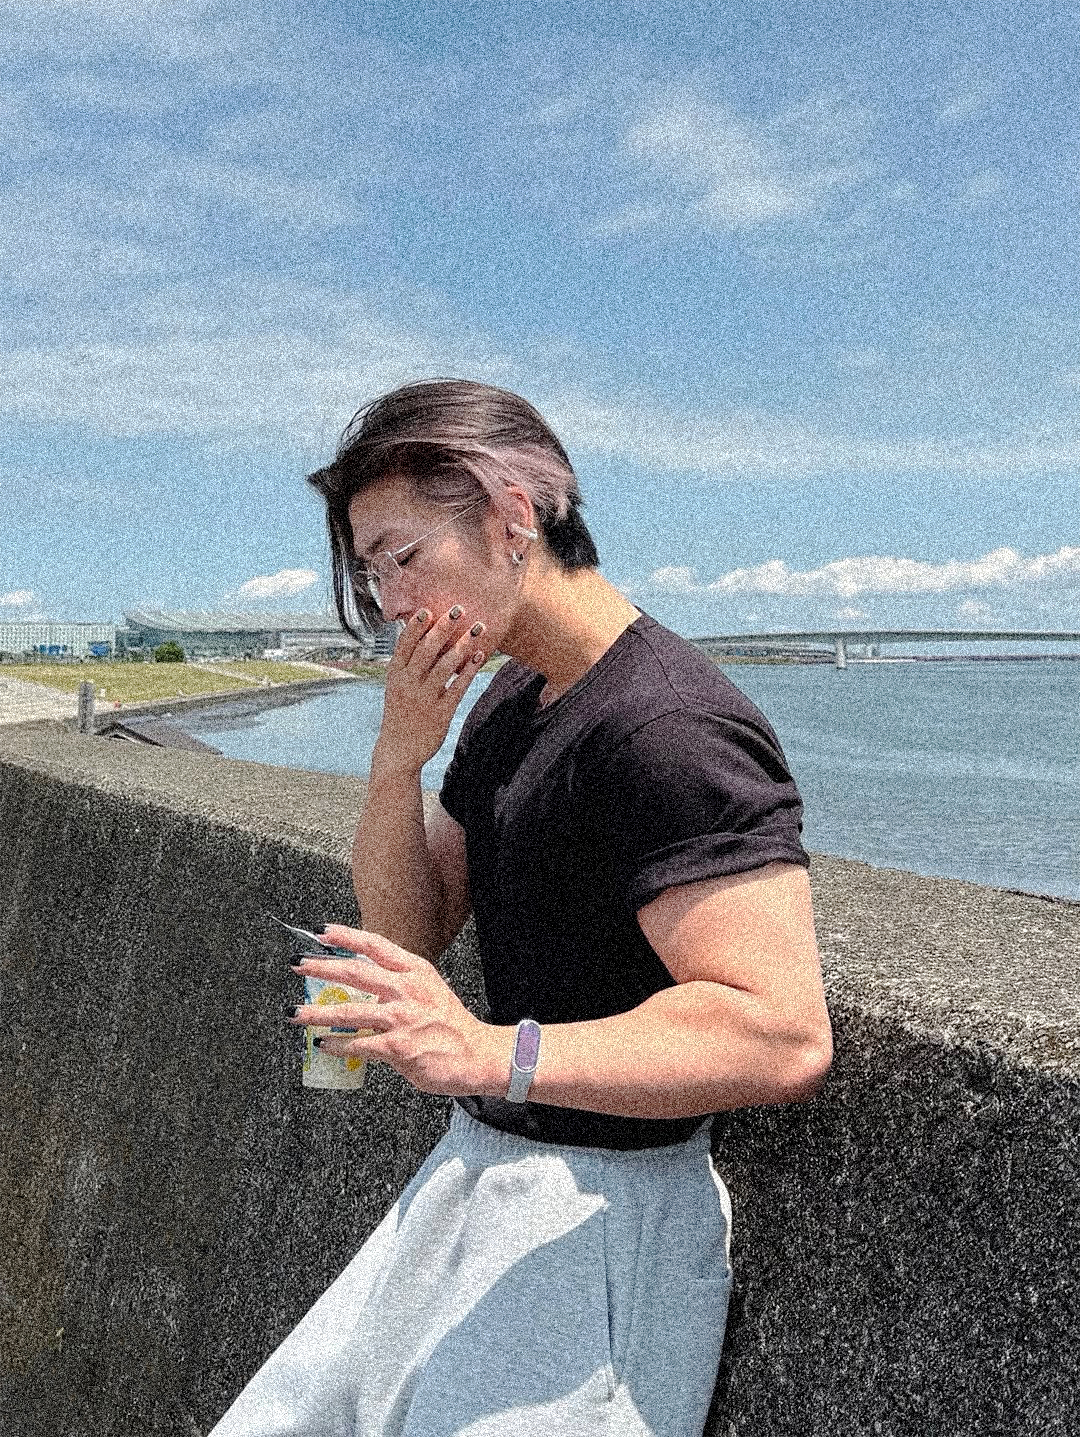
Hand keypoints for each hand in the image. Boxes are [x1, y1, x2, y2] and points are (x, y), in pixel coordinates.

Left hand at [287, 925, 506, 1096]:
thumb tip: (362, 986)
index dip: (346, 936)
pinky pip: (358, 1045)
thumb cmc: (450, 1024)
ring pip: (349, 1011)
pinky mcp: (398, 1048)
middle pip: (355, 971)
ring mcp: (401, 1018)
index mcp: (415, 970)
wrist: (478, 1054)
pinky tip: (323, 1044)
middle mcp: (407, 989)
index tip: (321, 931)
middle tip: (297, 963)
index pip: (375, 945)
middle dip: (321, 966)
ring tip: (294, 1013)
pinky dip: (337, 1045)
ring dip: (316, 1013)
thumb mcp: (429, 989)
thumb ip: (398, 983)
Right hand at [375, 607, 487, 773]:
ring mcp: (424, 699)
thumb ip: (407, 662)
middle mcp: (408, 685)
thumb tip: (417, 631)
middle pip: (427, 651)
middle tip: (460, 608)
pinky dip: (470, 670)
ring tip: (479, 628)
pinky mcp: (441, 714)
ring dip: (463, 644)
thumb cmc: (400, 711)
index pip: (405, 645)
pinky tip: (480, 656)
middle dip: (443, 628)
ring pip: (445, 666)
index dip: (416, 626)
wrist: (399, 750)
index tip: (429, 608)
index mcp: (395, 675)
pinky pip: (458, 687)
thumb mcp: (397, 686)